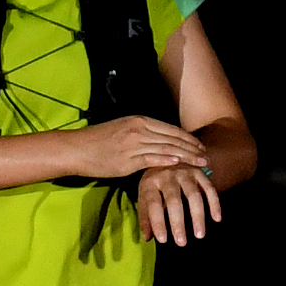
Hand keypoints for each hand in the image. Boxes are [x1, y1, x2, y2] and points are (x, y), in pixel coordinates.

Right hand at [66, 113, 209, 183]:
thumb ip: (141, 132)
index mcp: (139, 120)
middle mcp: (139, 129)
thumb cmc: (98, 140)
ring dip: (186, 157)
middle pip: (173, 138)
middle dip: (192, 148)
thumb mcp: (123, 128)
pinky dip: (167, 162)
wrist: (77, 149)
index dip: (188, 138)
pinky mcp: (127, 160)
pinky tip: (179, 165)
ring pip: (166, 149)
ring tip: (201, 163)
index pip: (171, 129)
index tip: (201, 145)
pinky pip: (151, 160)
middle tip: (207, 156)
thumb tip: (159, 139)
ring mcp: (133, 145)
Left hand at [139, 160, 221, 244]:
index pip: (153, 204)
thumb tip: (147, 238)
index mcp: (150, 181)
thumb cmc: (155, 182)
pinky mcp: (200, 172)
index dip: (157, 222)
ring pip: (194, 195)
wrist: (171, 155)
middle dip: (178, 222)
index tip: (163, 240)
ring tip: (199, 235)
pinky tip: (217, 219)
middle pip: (174, 200)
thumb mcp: (145, 195)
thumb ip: (145, 216)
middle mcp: (167, 175)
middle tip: (181, 243)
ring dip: (198, 216)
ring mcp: (185, 172)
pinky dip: (214, 203)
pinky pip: (209, 188)